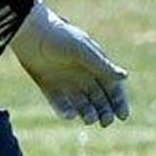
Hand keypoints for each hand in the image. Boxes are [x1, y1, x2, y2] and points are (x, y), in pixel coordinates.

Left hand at [9, 2, 128, 126]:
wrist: (31, 34)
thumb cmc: (60, 37)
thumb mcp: (83, 51)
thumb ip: (102, 65)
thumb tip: (124, 76)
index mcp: (96, 66)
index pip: (113, 88)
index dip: (119, 103)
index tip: (123, 116)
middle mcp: (84, 77)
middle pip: (100, 101)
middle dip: (105, 113)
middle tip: (106, 121)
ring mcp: (67, 84)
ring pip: (82, 106)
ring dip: (88, 114)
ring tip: (90, 119)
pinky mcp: (50, 89)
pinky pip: (60, 105)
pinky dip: (66, 112)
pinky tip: (70, 115)